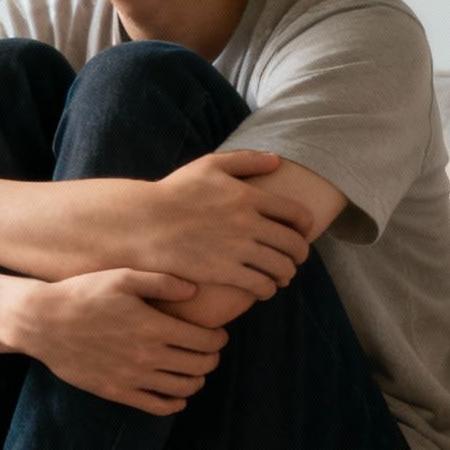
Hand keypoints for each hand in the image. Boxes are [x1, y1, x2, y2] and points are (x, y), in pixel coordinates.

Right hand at [13, 268, 225, 415]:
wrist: (42, 322)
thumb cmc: (81, 294)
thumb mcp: (121, 277)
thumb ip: (161, 282)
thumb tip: (194, 290)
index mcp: (154, 327)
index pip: (206, 341)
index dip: (219, 339)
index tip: (217, 334)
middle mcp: (148, 356)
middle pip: (200, 366)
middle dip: (212, 358)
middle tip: (208, 350)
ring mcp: (132, 377)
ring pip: (183, 388)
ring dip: (197, 379)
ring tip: (194, 369)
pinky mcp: (116, 391)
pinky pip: (157, 406)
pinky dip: (175, 403)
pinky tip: (177, 395)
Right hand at [145, 151, 314, 297]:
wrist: (144, 223)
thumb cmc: (174, 193)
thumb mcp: (209, 166)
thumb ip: (246, 160)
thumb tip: (277, 161)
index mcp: (249, 196)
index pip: (297, 214)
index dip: (305, 226)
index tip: (302, 232)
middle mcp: (249, 223)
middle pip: (294, 244)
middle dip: (300, 254)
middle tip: (296, 259)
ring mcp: (237, 249)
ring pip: (281, 267)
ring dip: (286, 273)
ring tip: (281, 276)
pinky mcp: (224, 272)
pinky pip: (260, 285)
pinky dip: (267, 289)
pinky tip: (262, 289)